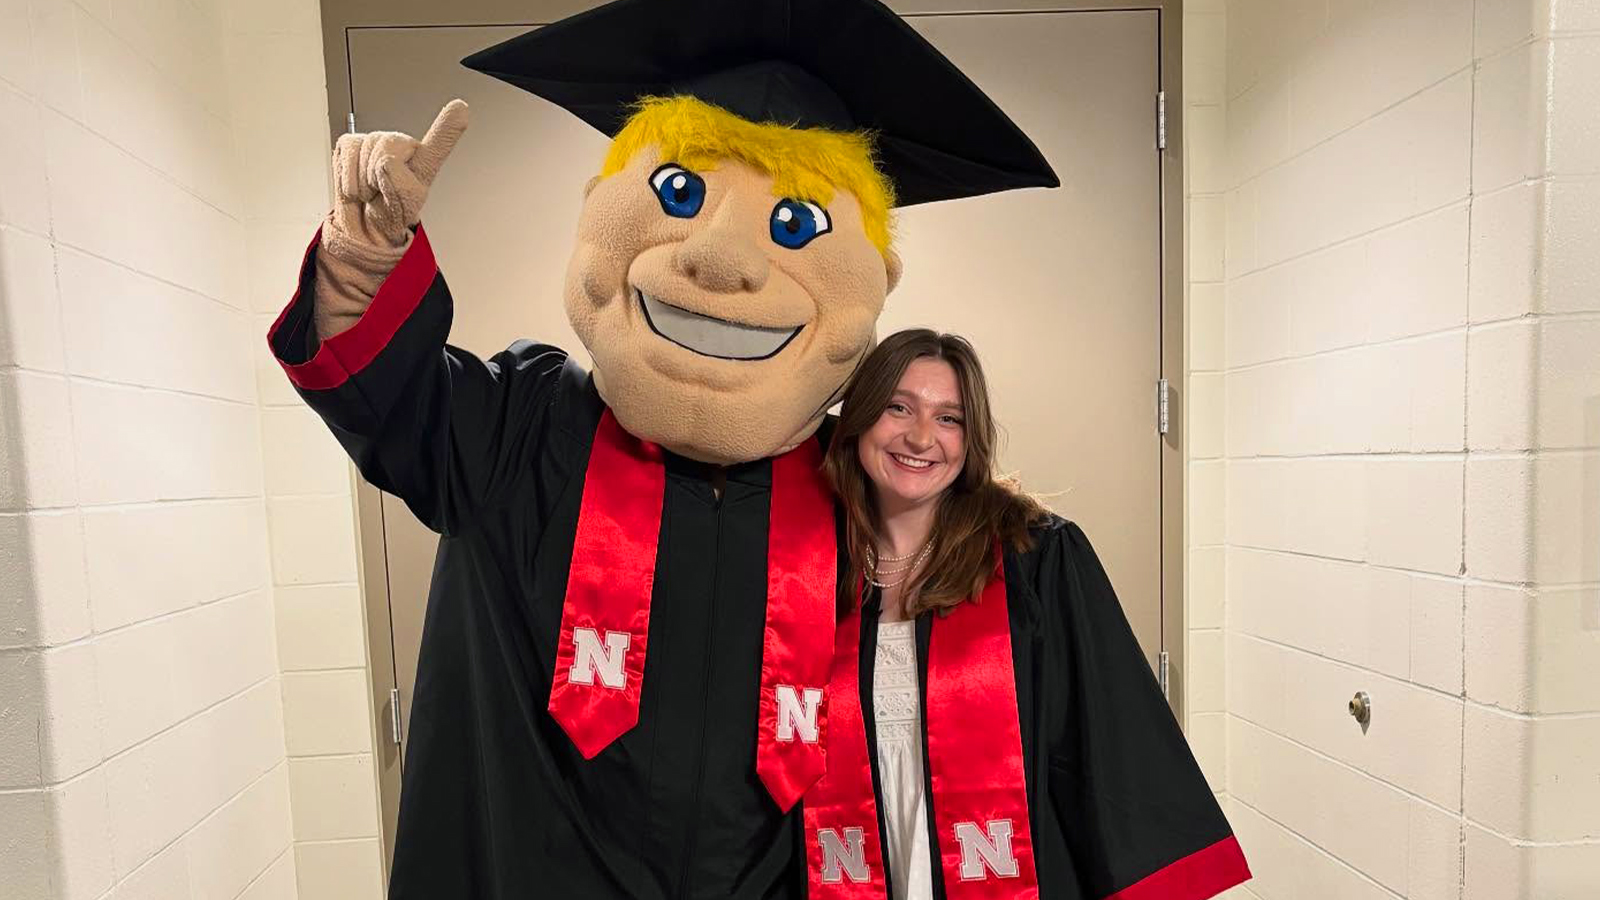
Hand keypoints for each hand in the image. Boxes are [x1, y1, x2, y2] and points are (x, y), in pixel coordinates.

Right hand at [328, 99, 469, 249]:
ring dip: (362, 181)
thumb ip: (401, 188)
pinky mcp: (352, 142)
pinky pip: (347, 152)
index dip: (447, 127)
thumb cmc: (387, 214)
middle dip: (378, 176)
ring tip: (369, 190)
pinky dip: (348, 177)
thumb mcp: (402, 210)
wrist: (360, 223)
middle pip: (388, 147)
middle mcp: (401, 147)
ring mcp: (376, 142)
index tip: (461, 109)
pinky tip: (356, 184)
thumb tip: (386, 163)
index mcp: (423, 164)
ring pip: (365, 150)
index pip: (439, 143)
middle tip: (380, 192)